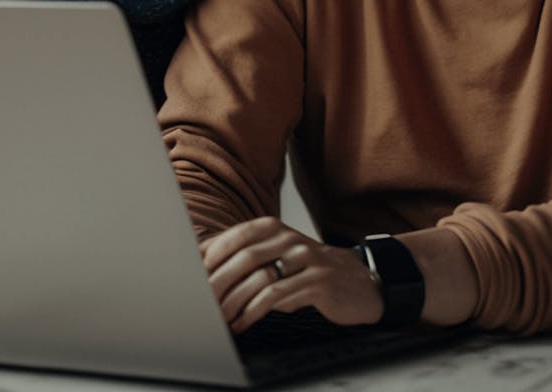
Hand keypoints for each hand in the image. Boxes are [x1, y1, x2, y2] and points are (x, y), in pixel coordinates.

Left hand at [200, 217, 382, 332]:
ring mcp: (305, 259)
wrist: (359, 281)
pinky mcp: (317, 282)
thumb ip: (247, 259)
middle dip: (217, 284)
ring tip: (220, 318)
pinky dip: (254, 312)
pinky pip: (277, 297)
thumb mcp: (277, 258)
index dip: (211, 257)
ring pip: (259, 278)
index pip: (234, 237)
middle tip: (201, 303)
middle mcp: (289, 239)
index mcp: (274, 229)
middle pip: (243, 258)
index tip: (192, 278)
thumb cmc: (308, 271)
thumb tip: (202, 269)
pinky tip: (244, 323)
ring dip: (234, 302)